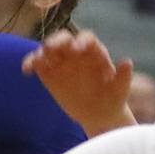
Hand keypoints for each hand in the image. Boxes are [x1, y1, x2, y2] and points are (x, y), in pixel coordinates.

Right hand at [22, 30, 136, 137]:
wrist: (99, 114)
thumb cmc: (113, 98)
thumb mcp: (120, 90)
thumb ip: (123, 76)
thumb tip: (127, 62)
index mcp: (94, 51)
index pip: (87, 39)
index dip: (82, 41)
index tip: (78, 49)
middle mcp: (76, 52)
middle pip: (64, 38)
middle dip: (58, 41)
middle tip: (52, 48)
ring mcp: (61, 61)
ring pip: (49, 48)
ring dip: (43, 50)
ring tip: (39, 60)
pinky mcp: (49, 72)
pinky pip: (37, 62)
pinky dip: (30, 62)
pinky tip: (27, 70)